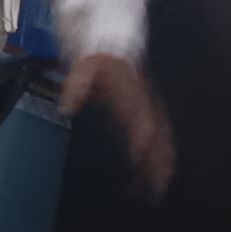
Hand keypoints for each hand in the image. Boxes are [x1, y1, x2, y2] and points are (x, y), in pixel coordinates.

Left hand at [61, 52, 173, 193]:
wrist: (112, 43)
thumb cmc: (98, 59)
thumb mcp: (83, 68)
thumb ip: (76, 86)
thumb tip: (66, 108)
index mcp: (132, 96)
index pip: (142, 122)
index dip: (142, 141)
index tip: (138, 161)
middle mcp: (145, 104)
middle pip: (159, 136)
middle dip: (159, 161)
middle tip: (156, 187)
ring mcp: (148, 107)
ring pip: (163, 137)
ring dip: (163, 161)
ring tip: (160, 186)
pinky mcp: (147, 110)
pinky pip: (160, 133)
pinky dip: (162, 152)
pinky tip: (160, 169)